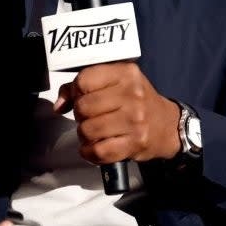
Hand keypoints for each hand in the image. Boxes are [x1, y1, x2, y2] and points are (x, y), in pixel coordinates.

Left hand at [54, 61, 180, 165]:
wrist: (168, 125)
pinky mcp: (136, 142)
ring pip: (88, 130)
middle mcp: (132, 94)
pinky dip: (90, 153)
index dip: (76, 92)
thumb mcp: (115, 82)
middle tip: (89, 117)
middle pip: (83, 107)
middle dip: (80, 115)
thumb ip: (82, 86)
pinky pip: (100, 151)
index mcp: (125, 73)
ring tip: (93, 132)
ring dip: (84, 135)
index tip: (82, 97)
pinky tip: (94, 148)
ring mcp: (135, 119)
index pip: (84, 80)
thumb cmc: (135, 101)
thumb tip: (58, 105)